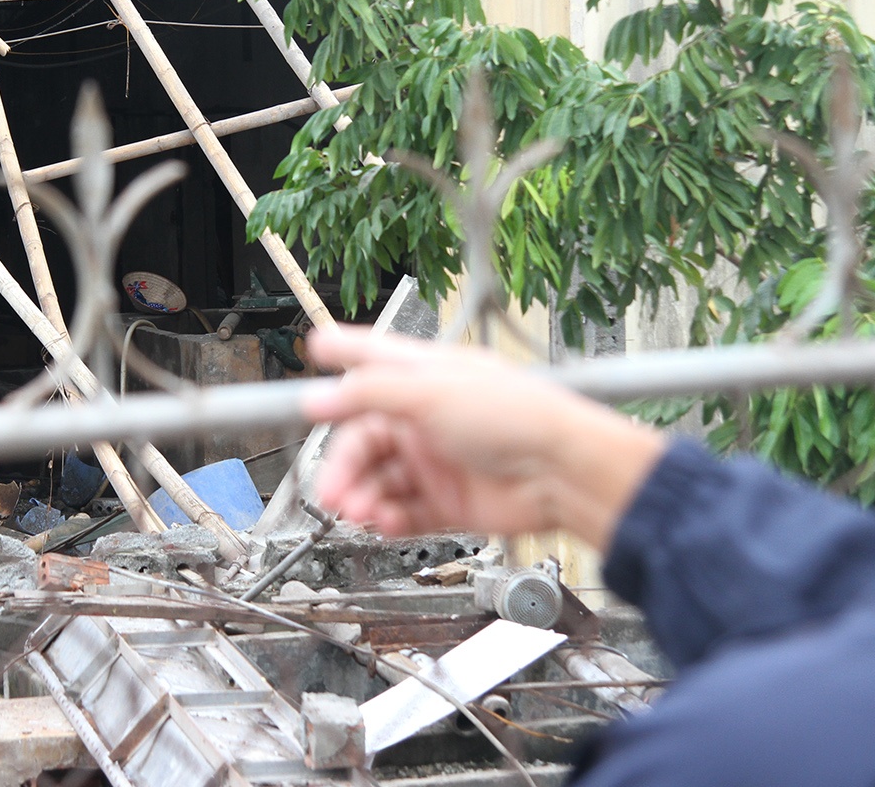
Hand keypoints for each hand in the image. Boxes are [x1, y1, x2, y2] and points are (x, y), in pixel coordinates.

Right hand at [302, 324, 666, 551]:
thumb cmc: (516, 416)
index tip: (312, 353)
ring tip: (358, 510)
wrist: (562, 473)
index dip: (341, 356)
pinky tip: (383, 521)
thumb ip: (367, 393)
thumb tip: (317, 396)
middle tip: (331, 489)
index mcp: (423, 379)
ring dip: (361, 496)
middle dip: (343, 465)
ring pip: (379, 480)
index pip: (372, 362)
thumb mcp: (428, 392)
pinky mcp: (447, 503)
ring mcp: (437, 462)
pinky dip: (387, 519)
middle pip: (363, 440)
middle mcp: (426, 419)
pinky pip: (403, 513)